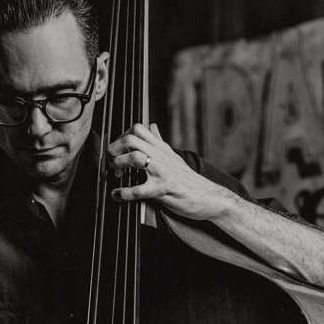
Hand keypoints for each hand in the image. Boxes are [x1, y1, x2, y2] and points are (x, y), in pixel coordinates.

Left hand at [108, 123, 237, 220]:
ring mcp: (163, 172)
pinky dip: (123, 193)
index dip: (121, 136)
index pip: (138, 128)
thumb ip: (159, 141)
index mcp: (162, 149)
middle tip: (113, 162)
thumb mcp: (173, 156)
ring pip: (135, 158)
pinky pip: (139, 189)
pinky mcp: (164, 189)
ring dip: (118, 165)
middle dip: (115, 150)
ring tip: (116, 175)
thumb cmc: (189, 180)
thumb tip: (152, 125)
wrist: (210, 197)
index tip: (118, 150)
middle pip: (131, 139)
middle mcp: (161, 157)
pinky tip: (118, 195)